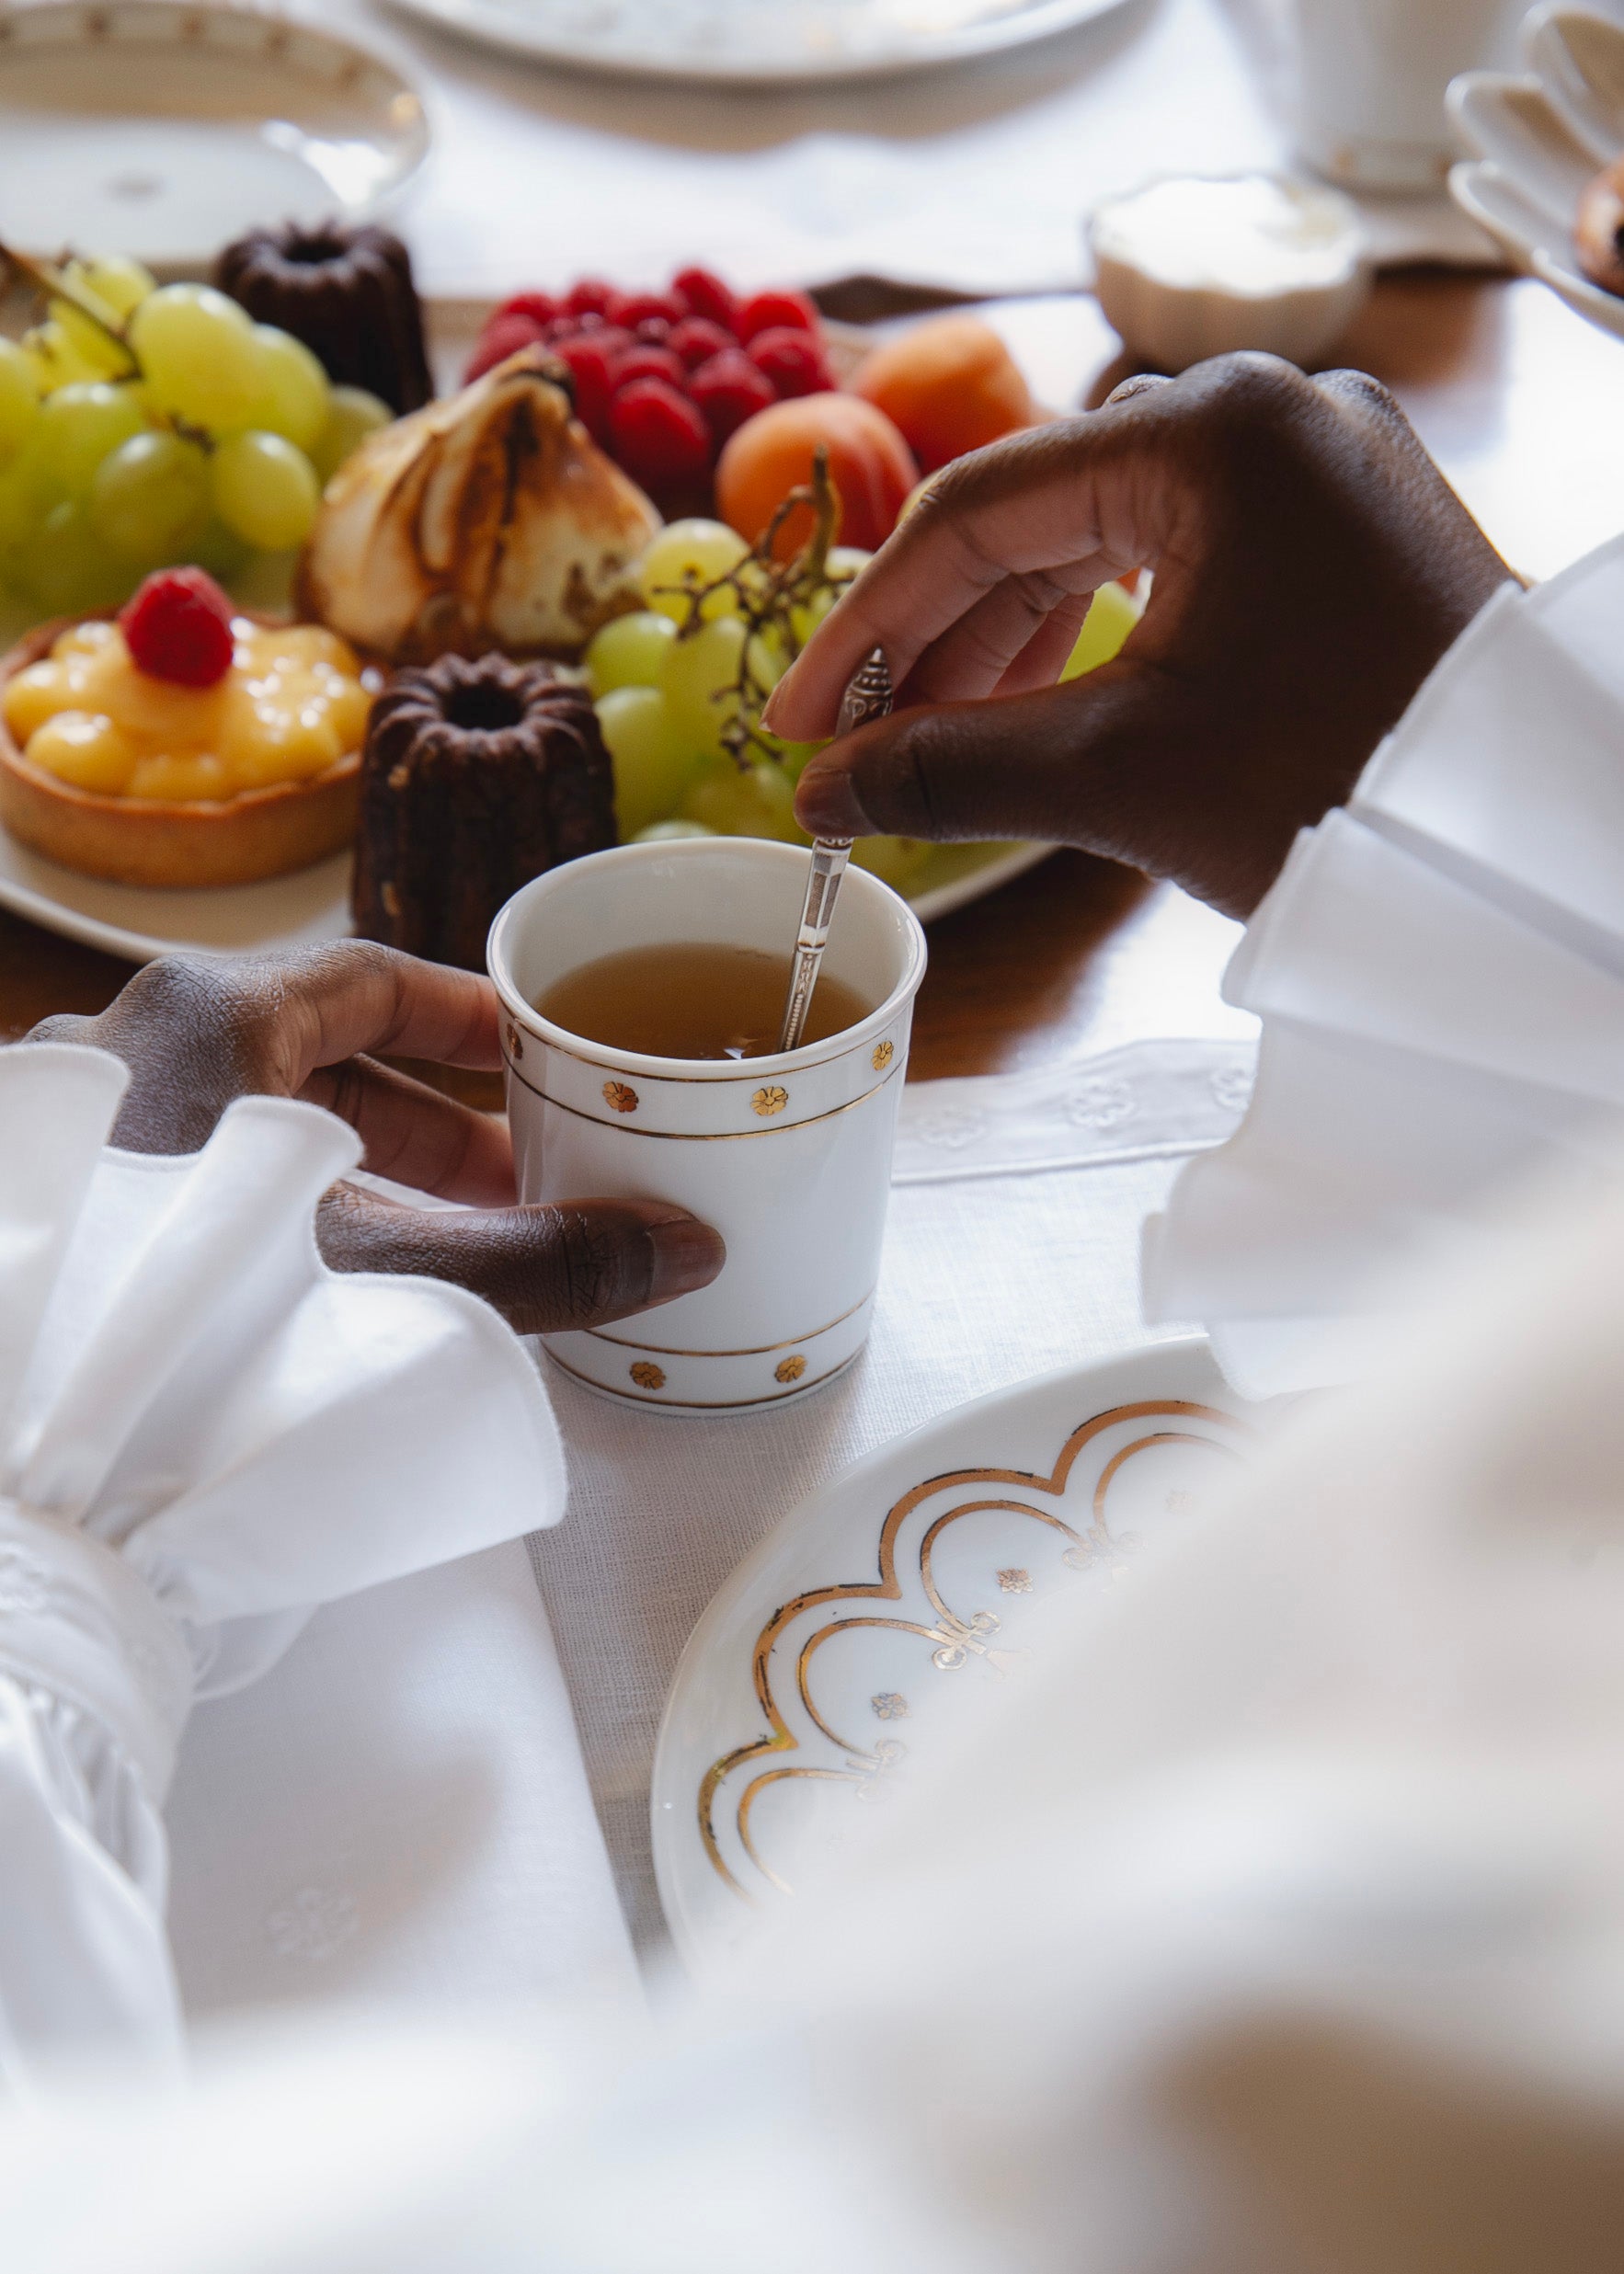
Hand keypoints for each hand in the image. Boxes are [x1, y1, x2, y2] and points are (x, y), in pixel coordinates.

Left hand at [29, 943, 723, 1331]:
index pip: (368, 977)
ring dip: (363, 1183)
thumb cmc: (201, 1326)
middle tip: (527, 1184)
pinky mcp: (75, 1220)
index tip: (544, 1056)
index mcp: (206, 1018)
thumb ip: (546, 1260)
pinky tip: (342, 1298)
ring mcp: (91, 1143)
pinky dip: (290, 1224)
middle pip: (316, 1062)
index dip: (470, 1017)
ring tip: (455, 1250)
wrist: (44, 1448)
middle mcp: (130, 1055)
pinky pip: (205, 1192)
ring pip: (256, 1134)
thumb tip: (683, 1246)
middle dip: (434, 1128)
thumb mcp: (400, 1278)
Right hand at [766, 354, 1513, 917]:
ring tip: (938, 741)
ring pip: (1109, 534)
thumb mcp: (1121, 775)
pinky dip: (1104, 632)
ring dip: (1014, 640)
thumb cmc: (1343, 791)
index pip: (978, 510)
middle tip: (859, 746)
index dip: (867, 626)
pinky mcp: (1347, 531)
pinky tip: (1047, 704)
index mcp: (1214, 430)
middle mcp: (1270, 413)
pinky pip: (1184, 558)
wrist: (1527, 848)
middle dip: (940, 640)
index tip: (798, 722)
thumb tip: (820, 791)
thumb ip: (948, 765)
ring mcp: (1319, 467)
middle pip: (1041, 513)